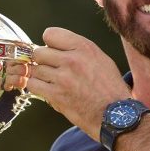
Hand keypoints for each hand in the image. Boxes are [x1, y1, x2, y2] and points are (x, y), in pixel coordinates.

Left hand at [7, 27, 131, 139]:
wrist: (117, 116)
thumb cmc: (111, 89)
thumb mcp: (101, 60)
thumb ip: (78, 51)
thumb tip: (57, 49)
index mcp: (84, 47)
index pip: (50, 34)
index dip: (50, 44)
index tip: (54, 52)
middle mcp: (72, 60)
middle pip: (39, 52)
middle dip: (43, 61)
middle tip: (51, 69)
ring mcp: (63, 78)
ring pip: (34, 69)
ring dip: (40, 76)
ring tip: (51, 82)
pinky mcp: (56, 95)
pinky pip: (33, 85)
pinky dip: (37, 87)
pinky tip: (46, 90)